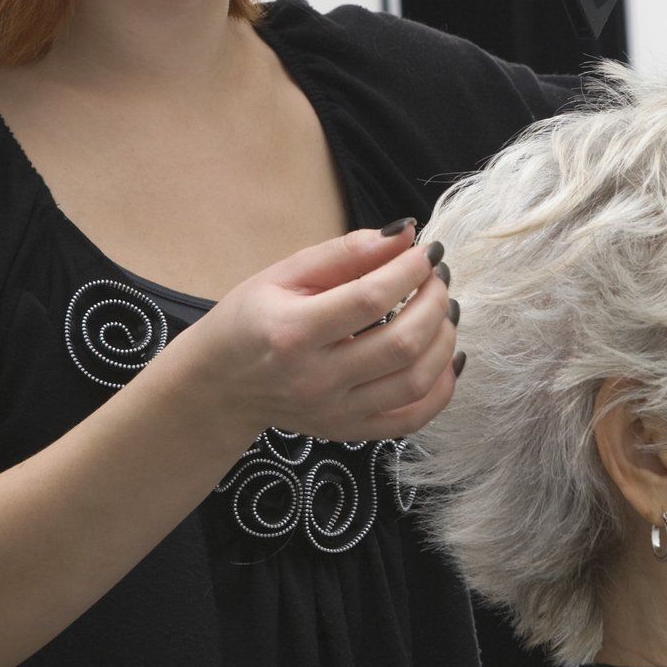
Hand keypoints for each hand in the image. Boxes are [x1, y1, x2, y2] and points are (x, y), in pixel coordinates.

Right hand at [186, 222, 461, 442]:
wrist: (220, 386)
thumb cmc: (250, 320)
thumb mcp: (283, 274)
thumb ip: (345, 253)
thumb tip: (405, 234)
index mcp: (293, 332)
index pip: (371, 299)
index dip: (410, 270)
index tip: (429, 251)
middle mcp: (316, 379)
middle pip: (401, 344)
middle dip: (435, 302)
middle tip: (438, 278)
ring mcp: (335, 412)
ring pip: (415, 383)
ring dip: (444, 340)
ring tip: (444, 309)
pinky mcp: (349, 432)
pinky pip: (412, 419)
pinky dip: (442, 387)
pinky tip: (446, 355)